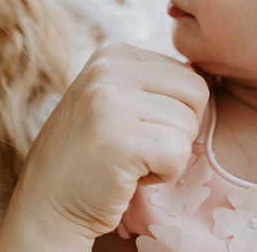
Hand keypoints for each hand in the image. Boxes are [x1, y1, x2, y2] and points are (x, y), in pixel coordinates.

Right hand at [0, 42, 208, 250]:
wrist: (47, 204)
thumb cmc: (93, 157)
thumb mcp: (116, 100)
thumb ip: (152, 83)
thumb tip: (209, 74)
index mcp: (112, 53)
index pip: (188, 74)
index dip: (173, 113)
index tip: (134, 129)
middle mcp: (108, 68)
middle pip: (196, 93)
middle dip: (178, 130)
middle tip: (137, 148)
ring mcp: (109, 100)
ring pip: (189, 125)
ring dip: (167, 155)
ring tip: (127, 160)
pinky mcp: (117, 137)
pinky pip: (178, 153)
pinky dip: (163, 174)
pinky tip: (128, 176)